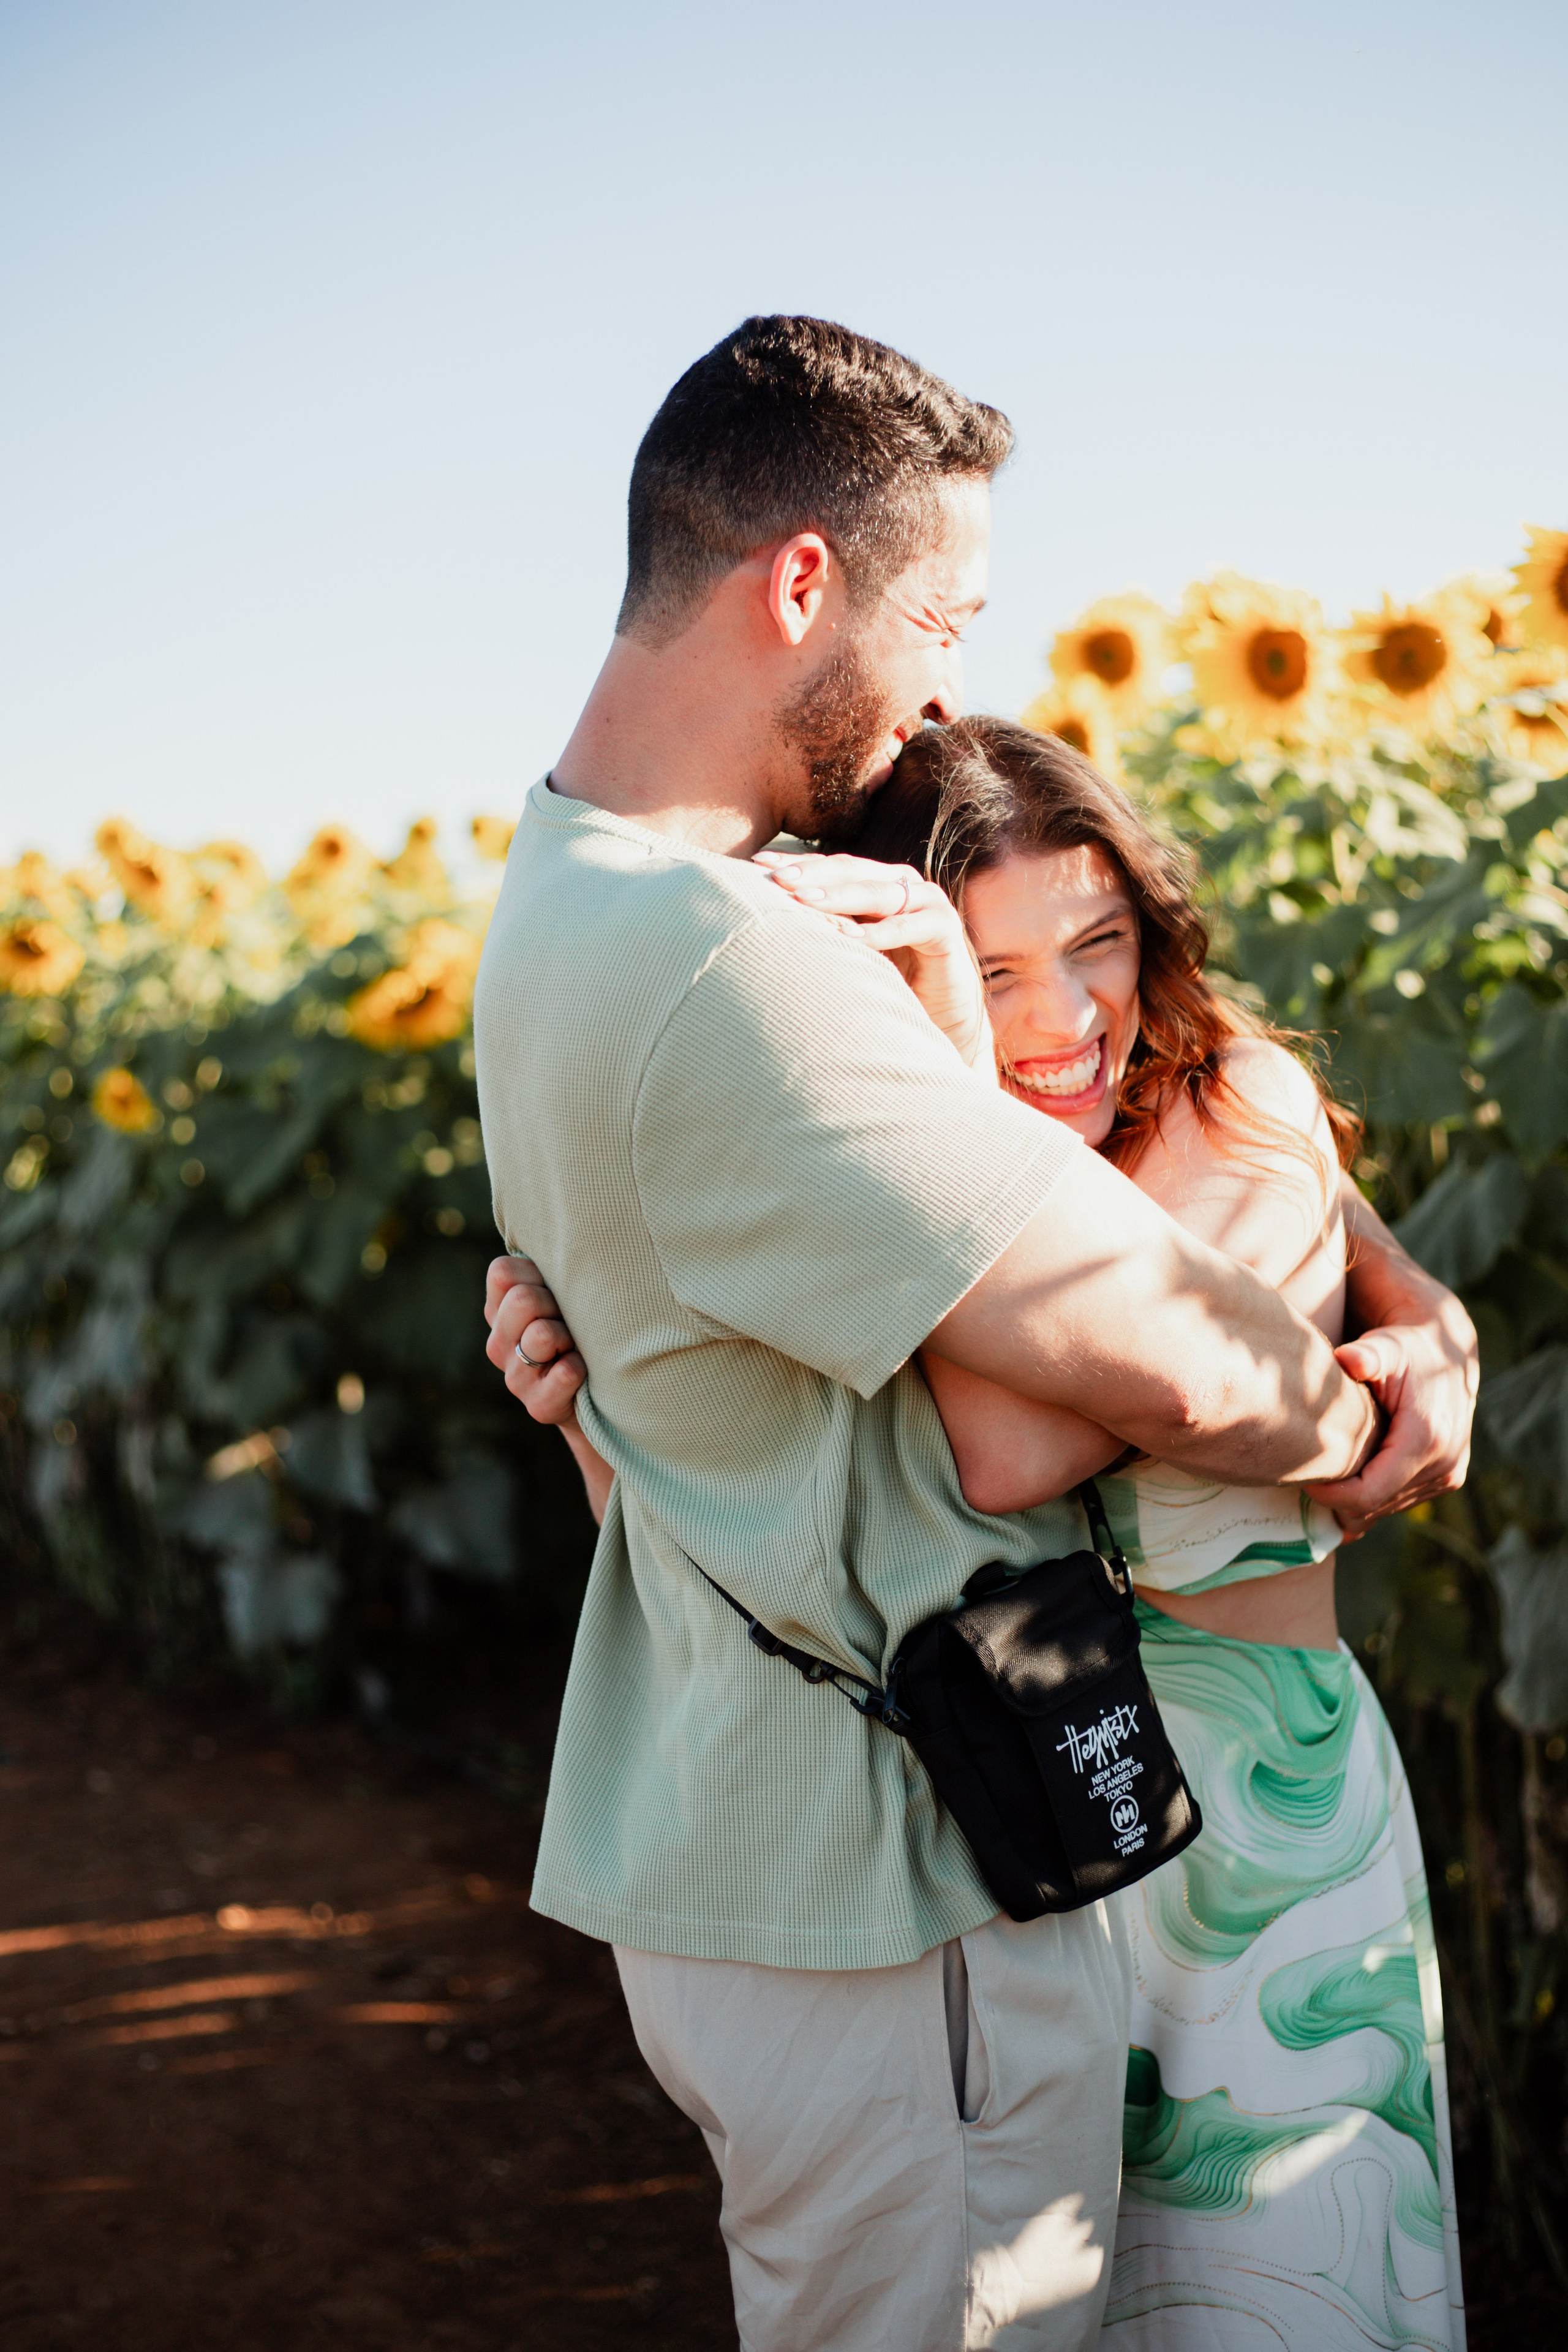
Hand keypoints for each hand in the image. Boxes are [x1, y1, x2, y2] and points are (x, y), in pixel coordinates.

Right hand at [484, 1255, 585, 1427]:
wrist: (600, 1396)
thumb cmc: (584, 1331)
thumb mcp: (564, 1295)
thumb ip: (551, 1268)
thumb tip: (562, 1234)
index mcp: (499, 1311)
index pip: (503, 1272)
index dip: (538, 1274)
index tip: (557, 1288)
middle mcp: (498, 1344)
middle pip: (522, 1300)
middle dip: (558, 1304)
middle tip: (573, 1321)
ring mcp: (515, 1378)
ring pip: (541, 1334)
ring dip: (571, 1337)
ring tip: (578, 1347)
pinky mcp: (538, 1406)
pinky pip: (565, 1372)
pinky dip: (582, 1368)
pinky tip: (585, 1372)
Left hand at [754, 851, 993, 1072]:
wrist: (938, 1019)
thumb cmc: (886, 985)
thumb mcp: (846, 952)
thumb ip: (819, 930)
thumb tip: (760, 918)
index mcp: (873, 883)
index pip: (830, 867)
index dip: (796, 864)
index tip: (757, 865)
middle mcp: (900, 885)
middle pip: (852, 870)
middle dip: (813, 875)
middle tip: (779, 880)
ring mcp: (926, 903)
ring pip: (880, 892)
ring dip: (842, 897)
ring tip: (806, 901)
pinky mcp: (945, 929)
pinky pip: (911, 926)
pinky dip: (881, 932)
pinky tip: (852, 938)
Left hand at [1308, 1321, 1477, 1536]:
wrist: (1447, 1354)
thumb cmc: (1407, 1349)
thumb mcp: (1387, 1347)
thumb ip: (1367, 1355)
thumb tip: (1346, 1357)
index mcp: (1426, 1440)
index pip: (1367, 1494)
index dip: (1328, 1495)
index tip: (1301, 1478)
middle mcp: (1444, 1465)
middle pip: (1373, 1508)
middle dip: (1335, 1499)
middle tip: (1305, 1475)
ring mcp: (1447, 1477)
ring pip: (1384, 1510)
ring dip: (1352, 1500)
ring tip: (1325, 1472)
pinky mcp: (1446, 1480)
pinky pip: (1397, 1503)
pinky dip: (1370, 1497)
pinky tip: (1347, 1478)